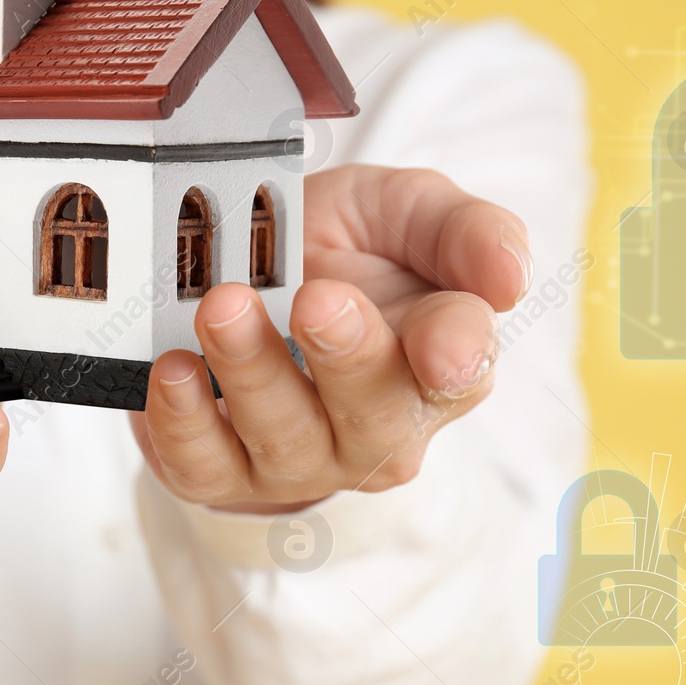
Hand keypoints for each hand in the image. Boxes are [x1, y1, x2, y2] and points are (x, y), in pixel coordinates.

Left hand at [130, 165, 530, 512]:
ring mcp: (300, 459)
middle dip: (345, 359)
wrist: (246, 271)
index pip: (463, 367)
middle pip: (375, 418)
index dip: (454, 354)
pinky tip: (174, 370)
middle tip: (314, 299)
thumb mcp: (407, 212)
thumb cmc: (341, 251)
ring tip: (222, 309)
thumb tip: (511, 276)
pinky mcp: (221, 472)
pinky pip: (204, 467)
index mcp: (442, 363)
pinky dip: (184, 421)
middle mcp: (379, 429)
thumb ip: (466, 232)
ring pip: (284, 439)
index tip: (440, 345)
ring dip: (252, 375)